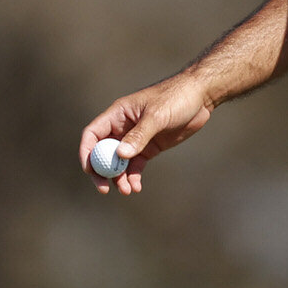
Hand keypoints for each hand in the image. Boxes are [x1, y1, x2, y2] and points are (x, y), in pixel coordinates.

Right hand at [78, 72, 215, 195]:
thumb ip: (139, 135)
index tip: (90, 170)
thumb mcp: (157, 115)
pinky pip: (135, 165)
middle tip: (104, 189)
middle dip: (102, 171)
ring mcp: (136, 138)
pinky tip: (136, 187)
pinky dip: (133, 177)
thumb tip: (120, 155)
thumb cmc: (176, 97)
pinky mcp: (149, 147)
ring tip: (127, 190)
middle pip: (102, 152)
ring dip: (119, 178)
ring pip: (119, 162)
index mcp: (118, 114)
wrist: (201, 97)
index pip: (93, 134)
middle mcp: (123, 127)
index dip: (87, 152)